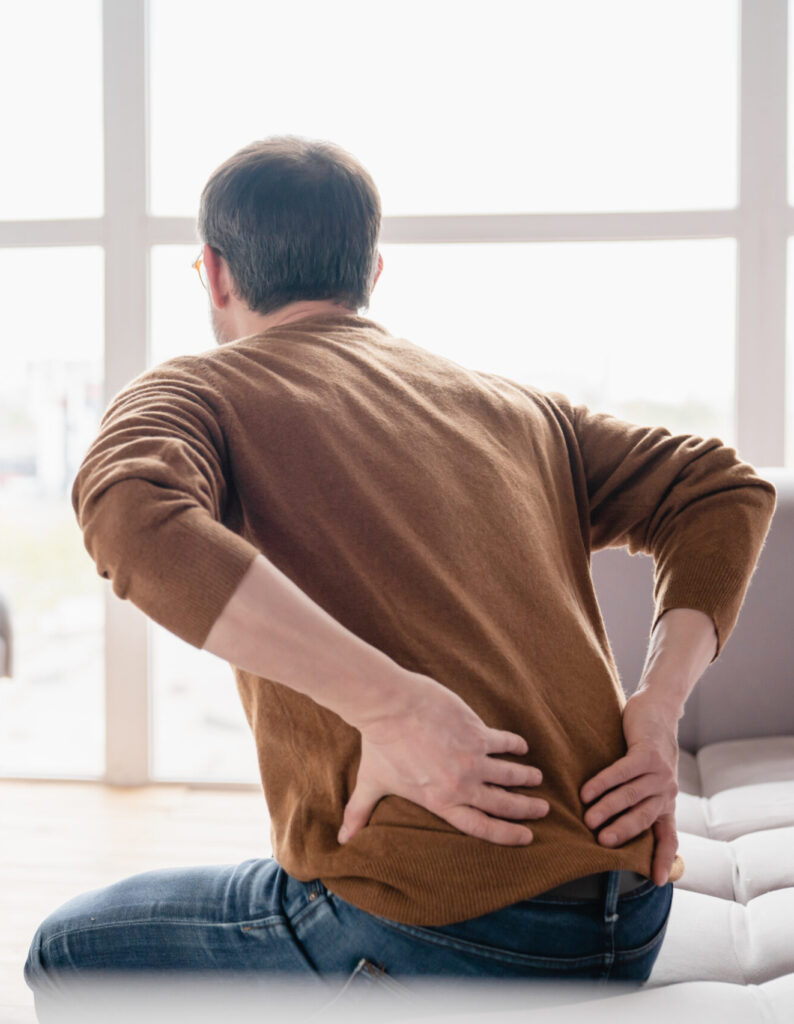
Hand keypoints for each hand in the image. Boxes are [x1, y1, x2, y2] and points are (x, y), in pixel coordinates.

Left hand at [339, 672, 549, 845]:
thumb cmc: (380, 745)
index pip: (481, 826)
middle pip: (502, 803)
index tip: (526, 837)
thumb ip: (359, 813)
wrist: (390, 706)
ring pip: (509, 773)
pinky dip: (515, 744)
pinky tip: (523, 745)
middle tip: (542, 810)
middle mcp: (462, 783)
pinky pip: (503, 741)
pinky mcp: (476, 731)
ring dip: (525, 777)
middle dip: (525, 809)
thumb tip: (342, 839)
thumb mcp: (371, 784)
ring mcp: (472, 757)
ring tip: (538, 779)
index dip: (506, 834)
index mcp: (441, 801)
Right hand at [579, 688, 679, 886]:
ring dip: (608, 808)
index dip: (663, 858)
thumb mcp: (649, 778)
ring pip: (631, 795)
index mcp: (666, 802)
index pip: (668, 836)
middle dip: (622, 832)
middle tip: (601, 842)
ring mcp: (660, 772)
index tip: (658, 881)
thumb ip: (638, 799)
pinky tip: (587, 790)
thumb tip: (610, 823)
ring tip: (588, 817)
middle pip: (644, 818)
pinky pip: (623, 772)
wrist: (659, 710)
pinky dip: (604, 783)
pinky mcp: (648, 753)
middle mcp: (667, 791)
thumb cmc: (646, 747)